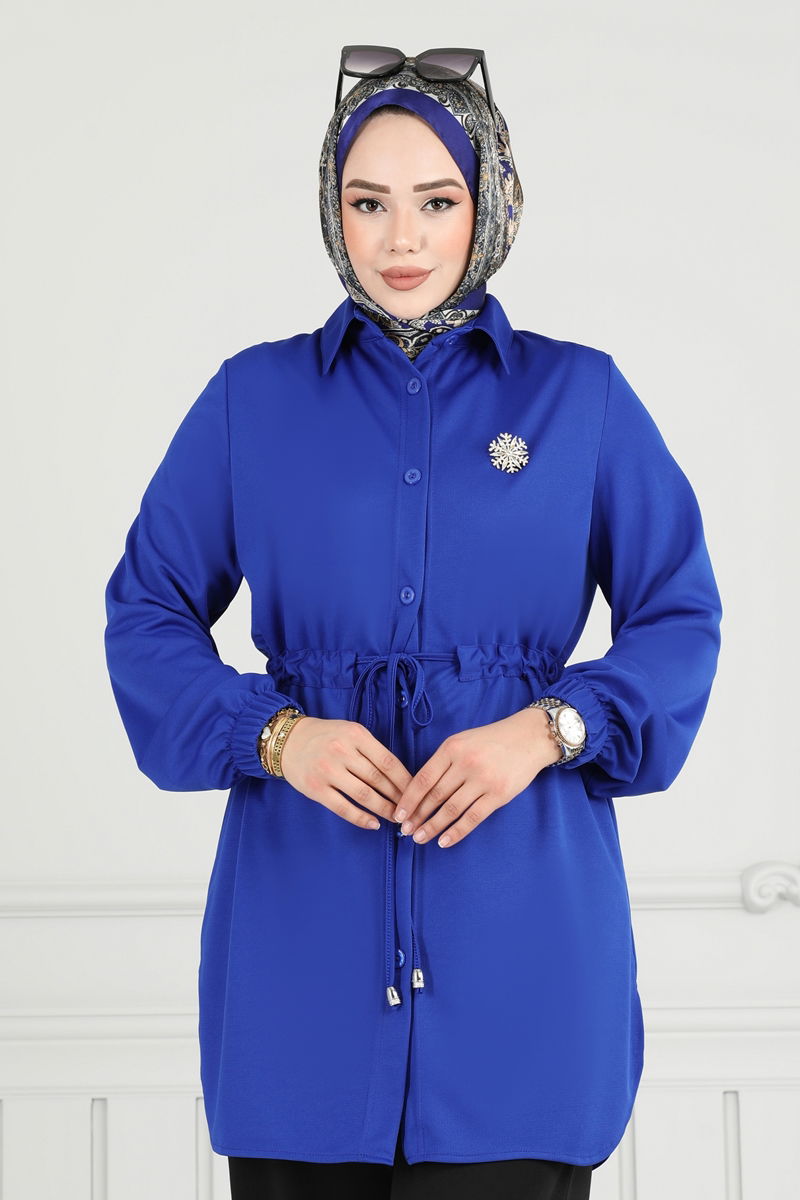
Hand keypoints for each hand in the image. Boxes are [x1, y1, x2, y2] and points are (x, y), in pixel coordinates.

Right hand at [279, 717, 413, 831]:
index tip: (417, 793)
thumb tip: (400, 777)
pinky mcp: (316, 789)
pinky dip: (361, 818)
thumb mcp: (351, 732)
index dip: (405, 780)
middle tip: (411, 810)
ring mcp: (328, 771)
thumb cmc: (326, 737)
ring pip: (364, 795)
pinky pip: (343, 808)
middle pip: (378, 780)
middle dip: (399, 798)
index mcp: (356, 736)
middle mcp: (342, 752)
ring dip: (384, 809)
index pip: (388, 762)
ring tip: (396, 818)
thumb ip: (371, 750)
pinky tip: (373, 824)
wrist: (288, 741)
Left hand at [392, 707, 562, 847]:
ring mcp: (483, 780)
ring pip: (451, 810)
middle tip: (405, 831)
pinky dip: (456, 832)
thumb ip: (443, 761)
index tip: (398, 814)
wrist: (529, 738)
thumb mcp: (462, 741)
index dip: (408, 799)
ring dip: (432, 827)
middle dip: (417, 816)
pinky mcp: (499, 795)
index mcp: (452, 748)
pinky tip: (443, 841)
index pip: (423, 778)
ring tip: (419, 838)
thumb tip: (419, 791)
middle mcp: (466, 763)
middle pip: (434, 796)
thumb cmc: (492, 740)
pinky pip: (473, 818)